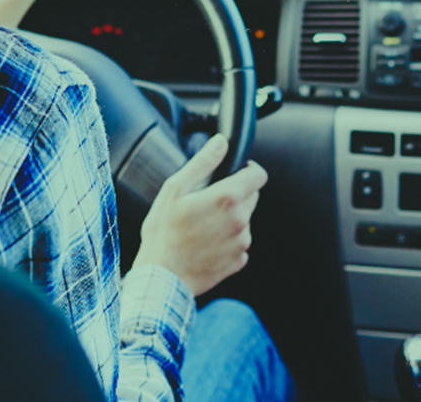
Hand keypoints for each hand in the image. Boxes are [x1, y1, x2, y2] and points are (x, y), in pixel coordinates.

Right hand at [131, 134, 267, 296]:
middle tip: (206, 202)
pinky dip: (227, 239)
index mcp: (227, 198)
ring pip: (245, 219)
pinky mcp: (239, 260)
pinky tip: (205, 243)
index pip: (258, 175)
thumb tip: (220, 143)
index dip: (247, 170)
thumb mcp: (175, 189)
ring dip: (230, 218)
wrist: (163, 278)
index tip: (234, 173)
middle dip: (234, 194)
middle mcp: (241, 220)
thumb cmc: (164, 233)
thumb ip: (203, 162)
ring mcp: (242, 242)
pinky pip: (239, 242)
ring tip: (202, 225)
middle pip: (252, 196)